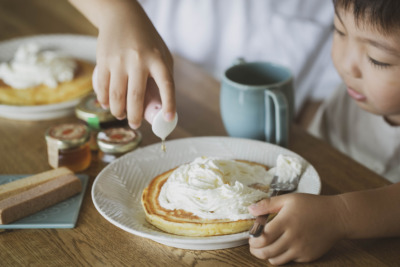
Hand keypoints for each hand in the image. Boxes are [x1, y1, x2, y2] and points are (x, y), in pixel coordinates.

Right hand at [92, 1, 174, 127]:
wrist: (121, 17)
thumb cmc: (146, 41)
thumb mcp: (162, 55)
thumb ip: (163, 78)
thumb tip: (160, 107)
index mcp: (158, 59)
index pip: (166, 85)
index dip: (169, 104)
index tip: (168, 118)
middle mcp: (138, 60)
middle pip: (135, 97)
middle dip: (134, 117)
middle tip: (135, 125)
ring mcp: (119, 60)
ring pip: (116, 96)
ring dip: (118, 112)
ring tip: (121, 115)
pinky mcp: (103, 60)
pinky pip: (102, 88)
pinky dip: (103, 101)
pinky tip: (107, 105)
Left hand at [248, 193, 346, 264]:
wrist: (337, 217)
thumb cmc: (312, 205)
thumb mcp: (289, 199)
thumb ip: (268, 204)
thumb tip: (250, 210)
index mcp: (286, 221)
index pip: (262, 237)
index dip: (253, 239)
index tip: (251, 236)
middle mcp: (293, 237)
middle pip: (266, 252)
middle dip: (255, 251)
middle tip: (253, 246)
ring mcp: (301, 249)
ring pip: (276, 260)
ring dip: (267, 255)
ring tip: (265, 248)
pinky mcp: (308, 256)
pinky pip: (290, 260)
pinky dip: (282, 256)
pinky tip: (283, 247)